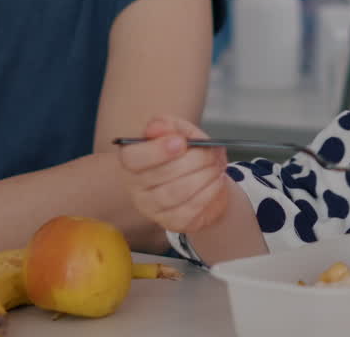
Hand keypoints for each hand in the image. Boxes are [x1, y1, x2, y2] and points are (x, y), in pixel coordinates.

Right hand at [117, 115, 230, 234]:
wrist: (203, 179)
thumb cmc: (185, 153)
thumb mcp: (178, 130)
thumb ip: (168, 125)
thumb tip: (157, 127)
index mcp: (132, 161)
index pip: (132, 158)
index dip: (156, 151)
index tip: (180, 142)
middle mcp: (137, 188)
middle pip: (161, 175)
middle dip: (194, 160)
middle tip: (212, 152)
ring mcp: (152, 209)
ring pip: (177, 193)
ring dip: (204, 176)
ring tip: (217, 166)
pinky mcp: (172, 223)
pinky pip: (191, 209)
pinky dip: (209, 192)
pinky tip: (216, 182)